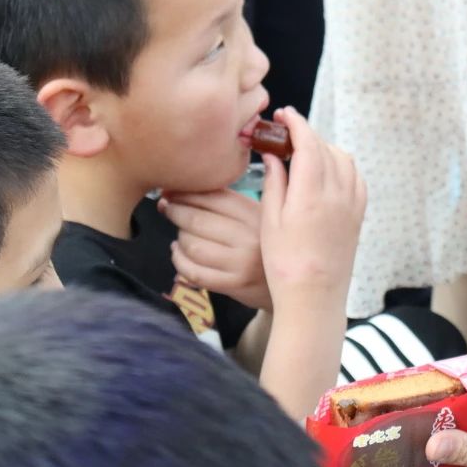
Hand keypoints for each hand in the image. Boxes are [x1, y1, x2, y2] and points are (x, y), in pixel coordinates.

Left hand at [159, 189, 272, 310]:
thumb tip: (194, 181)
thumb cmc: (274, 244)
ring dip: (178, 237)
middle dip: (175, 212)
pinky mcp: (233, 285)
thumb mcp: (265, 216)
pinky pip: (194, 272)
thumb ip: (237, 200)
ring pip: (192, 245)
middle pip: (197, 220)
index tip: (171, 191)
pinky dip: (179, 261)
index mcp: (257, 214)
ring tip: (179, 232)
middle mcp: (249, 238)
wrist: (299, 282)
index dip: (186, 192)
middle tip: (166, 208)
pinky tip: (178, 253)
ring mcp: (241, 264)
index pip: (214, 197)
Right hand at [259, 107, 365, 319]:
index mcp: (311, 193)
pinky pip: (356, 178)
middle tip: (287, 132)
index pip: (308, 143)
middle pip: (326, 148)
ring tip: (304, 151)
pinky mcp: (359, 216)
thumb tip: (275, 155)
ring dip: (325, 148)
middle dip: (307, 133)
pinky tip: (328, 171)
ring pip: (344, 160)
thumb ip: (275, 183)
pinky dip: (343, 165)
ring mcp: (352, 204)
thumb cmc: (285, 263)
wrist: (315, 296)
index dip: (296, 123)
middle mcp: (337, 194)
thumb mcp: (271, 221)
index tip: (283, 114)